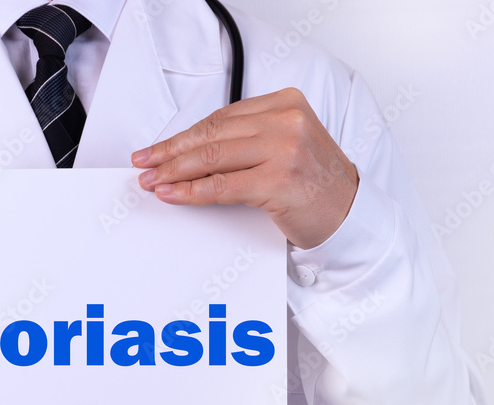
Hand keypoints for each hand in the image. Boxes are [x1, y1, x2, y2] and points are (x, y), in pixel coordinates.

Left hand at [132, 87, 358, 249]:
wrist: (349, 213)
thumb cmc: (314, 182)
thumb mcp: (286, 144)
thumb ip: (248, 138)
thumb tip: (190, 151)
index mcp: (285, 103)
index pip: (220, 119)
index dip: (183, 136)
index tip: (157, 149)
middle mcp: (285, 120)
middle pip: (211, 135)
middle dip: (170, 152)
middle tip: (144, 164)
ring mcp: (284, 149)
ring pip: (212, 158)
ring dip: (174, 172)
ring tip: (152, 181)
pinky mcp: (278, 180)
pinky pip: (222, 186)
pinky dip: (191, 191)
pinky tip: (173, 194)